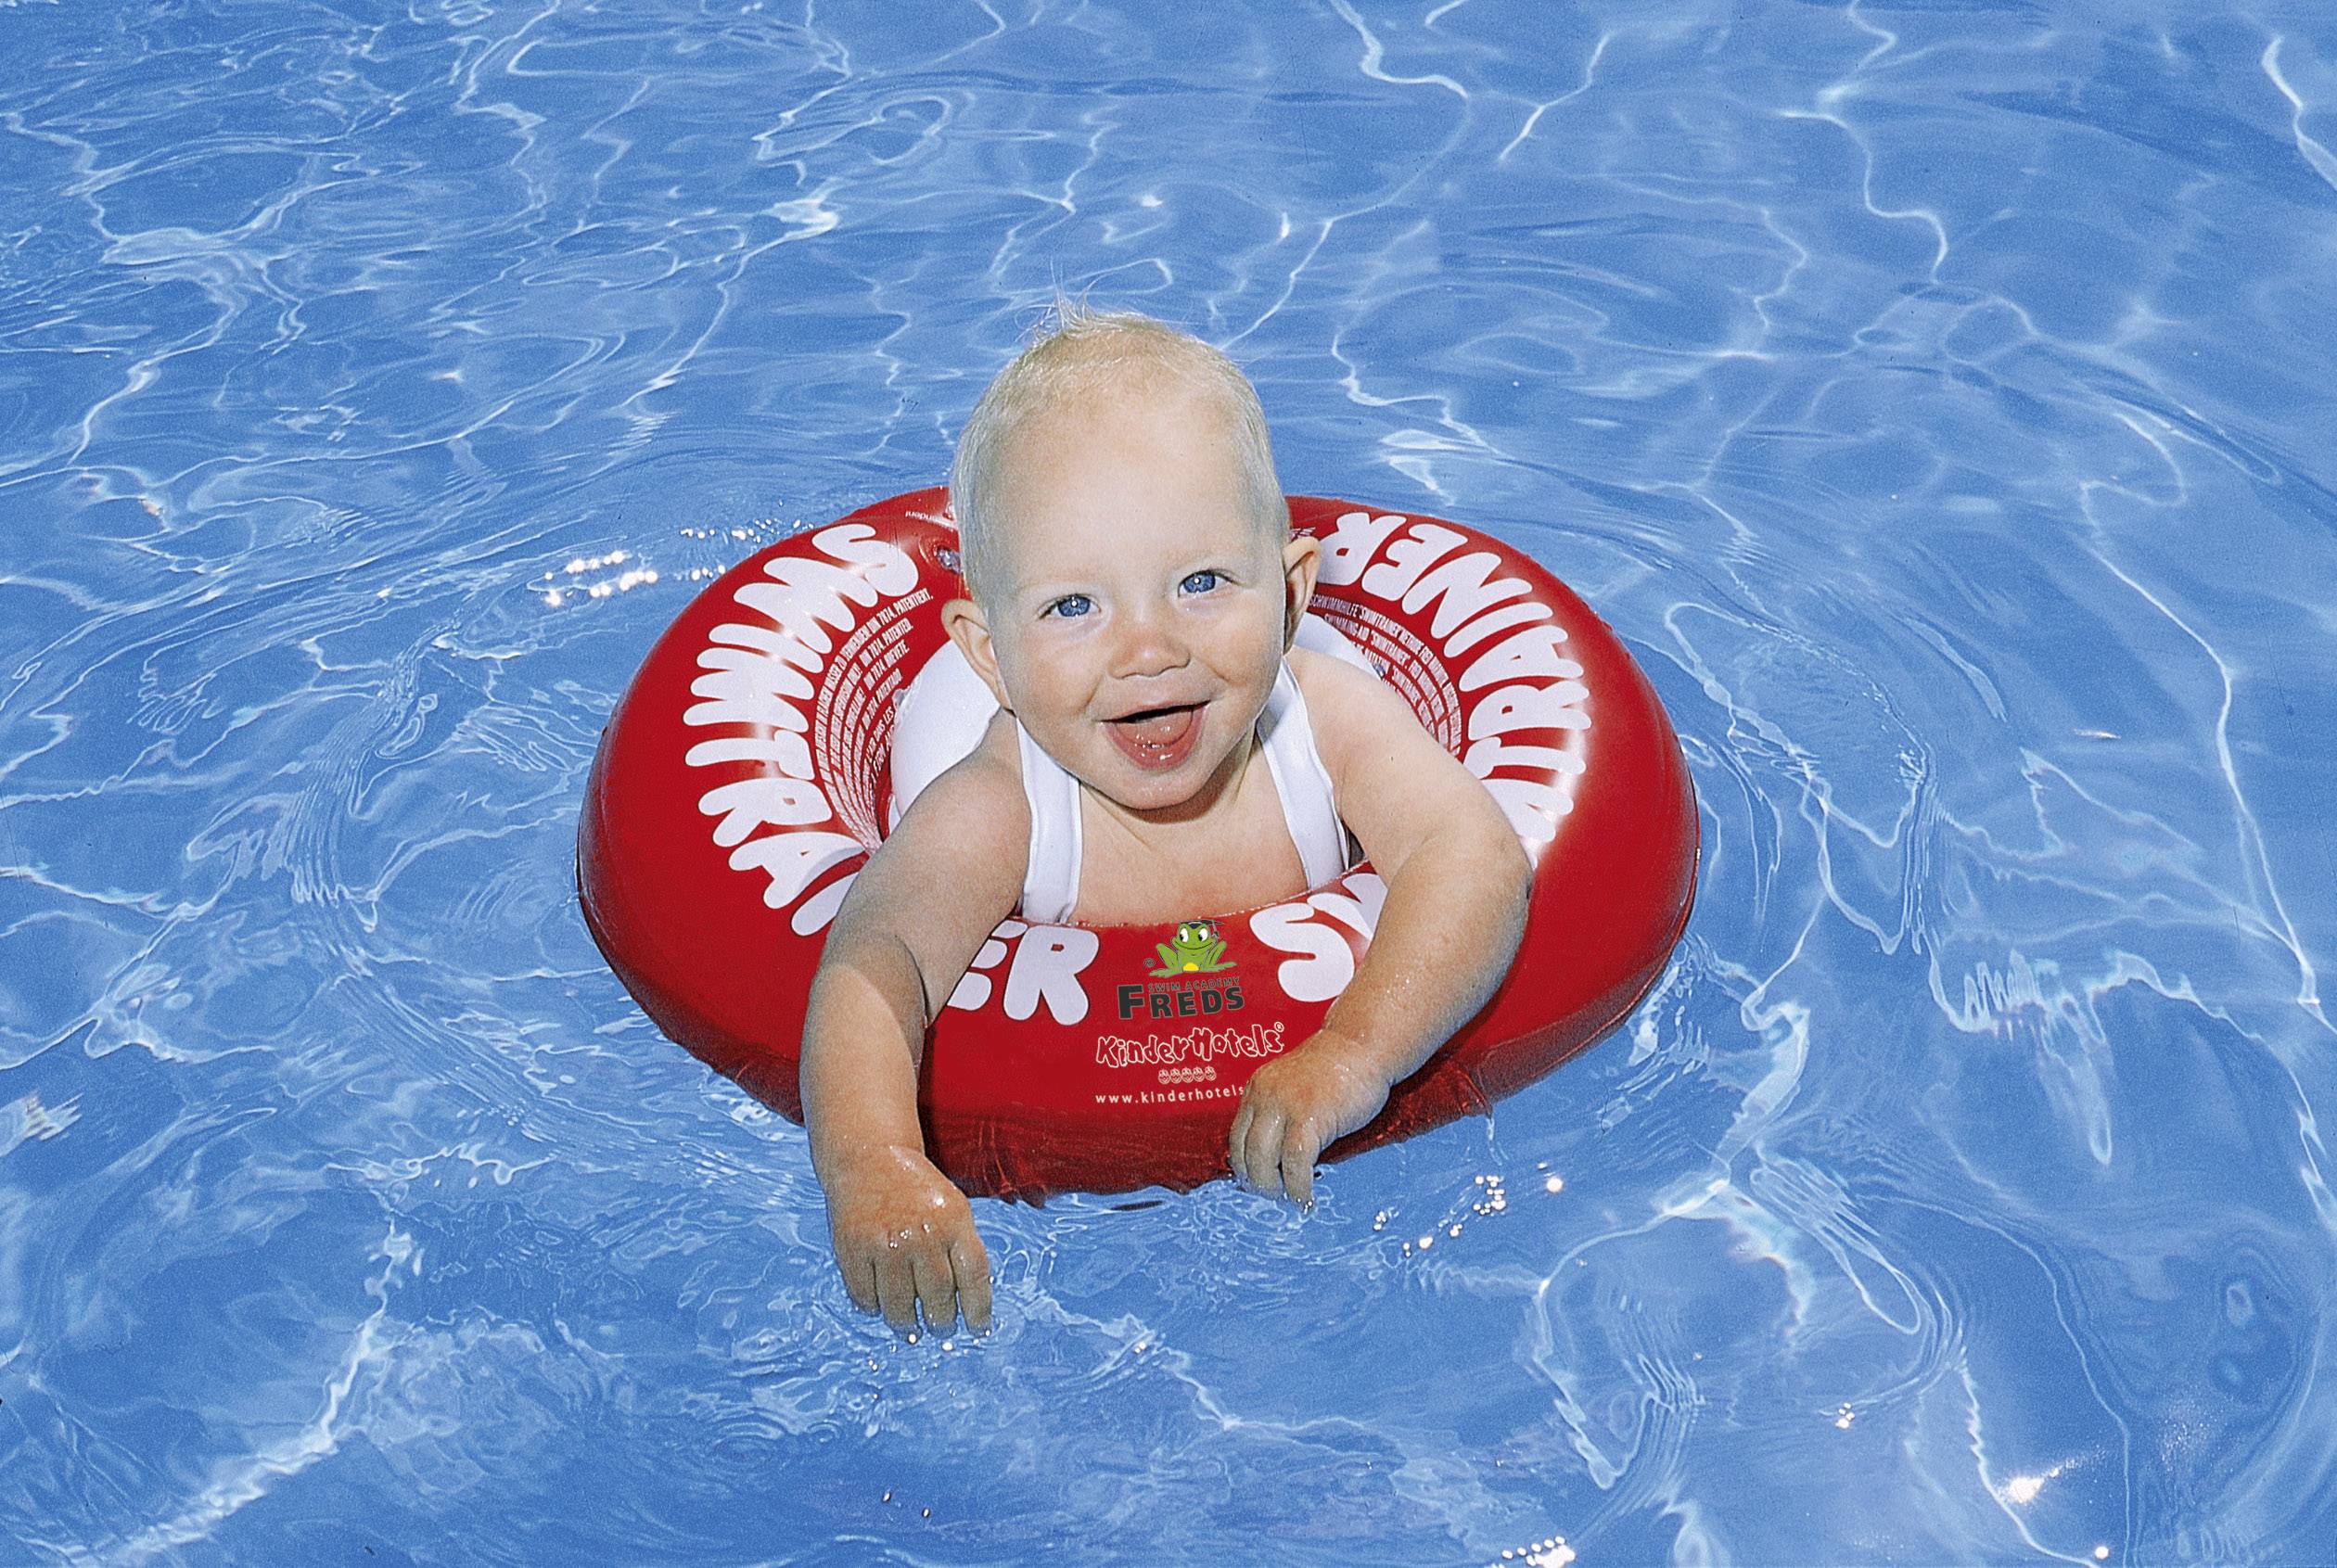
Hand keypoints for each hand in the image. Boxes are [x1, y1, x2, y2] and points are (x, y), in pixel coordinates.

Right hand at [820, 1142, 991, 1336]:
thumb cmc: (919, 1193)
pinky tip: (879, 1306)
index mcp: (954, 1221)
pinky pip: (865, 1298)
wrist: (870, 1158)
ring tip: (911, 1329)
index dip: (979, 1312)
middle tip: (941, 1329)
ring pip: (900, 1308)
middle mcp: (922, 1233)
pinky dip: (873, 1309)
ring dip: (907, 1325)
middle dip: (942, 1323)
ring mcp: (886, 1242)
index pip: (974, 1278)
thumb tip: (970, 1309)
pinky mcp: (853, 1249)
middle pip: (938, 1299)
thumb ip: (962, 1251)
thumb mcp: (953, 1208)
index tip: (978, 1331)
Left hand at [1227, 1032, 1391, 1207]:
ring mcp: (1286, 1106)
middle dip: (1256, 1181)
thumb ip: (1279, 1111)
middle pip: (1246, 1152)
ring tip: (1289, 1197)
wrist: (1362, 1046)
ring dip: (1274, 1187)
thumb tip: (1274, 1155)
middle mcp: (1265, 1096)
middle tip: (1272, 1195)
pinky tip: (1305, 1195)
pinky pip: (1295, 1162)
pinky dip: (1298, 1185)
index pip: (1236, 1136)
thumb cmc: (1335, 1070)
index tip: (1255, 1181)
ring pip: (1264, 1160)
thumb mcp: (1292, 1085)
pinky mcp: (1310, 1118)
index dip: (1243, 1165)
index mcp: (1257, 1088)